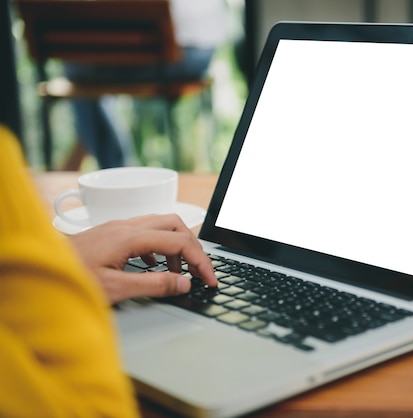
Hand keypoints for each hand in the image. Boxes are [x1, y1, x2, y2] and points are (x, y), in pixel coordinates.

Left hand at [69, 214, 216, 303]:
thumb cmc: (69, 279)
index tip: (209, 279)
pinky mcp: (112, 233)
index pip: (179, 242)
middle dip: (193, 247)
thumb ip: (153, 284)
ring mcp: (118, 227)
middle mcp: (126, 226)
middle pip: (175, 225)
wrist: (39, 271)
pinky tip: (153, 265)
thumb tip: (184, 283)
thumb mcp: (115, 289)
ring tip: (179, 271)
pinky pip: (146, 231)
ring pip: (161, 225)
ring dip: (176, 245)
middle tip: (201, 271)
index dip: (200, 261)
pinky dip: (159, 246)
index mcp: (130, 237)